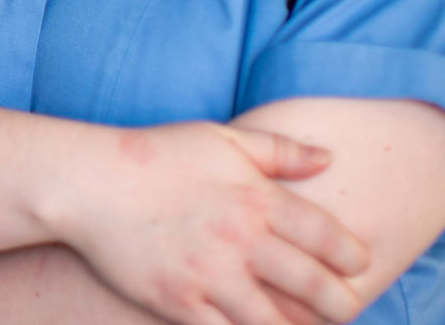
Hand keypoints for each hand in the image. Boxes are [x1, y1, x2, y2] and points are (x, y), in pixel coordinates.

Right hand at [52, 122, 371, 324]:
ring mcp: (209, 276)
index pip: (330, 239)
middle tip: (344, 309)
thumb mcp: (222, 138)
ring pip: (276, 324)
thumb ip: (280, 150)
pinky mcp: (177, 303)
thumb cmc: (157, 155)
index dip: (354, 259)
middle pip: (317, 289)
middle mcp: (240, 241)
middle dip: (342, 306)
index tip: (357, 266)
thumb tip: (330, 158)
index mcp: (256, 198)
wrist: (87, 183)